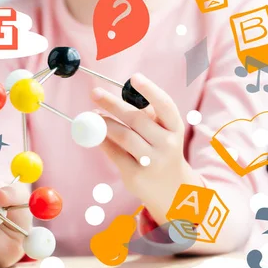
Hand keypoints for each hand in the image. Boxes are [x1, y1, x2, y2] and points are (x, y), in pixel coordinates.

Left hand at [91, 73, 203, 222]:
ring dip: (104, 123)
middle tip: (94, 93)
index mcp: (175, 129)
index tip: (134, 77)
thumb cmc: (162, 150)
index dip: (150, 90)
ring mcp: (153, 161)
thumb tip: (111, 101)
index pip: (165, 106)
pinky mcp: (136, 175)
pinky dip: (102, 140)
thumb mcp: (163, 133)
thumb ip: (146, 116)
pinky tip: (94, 134)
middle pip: (136, 119)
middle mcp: (168, 144)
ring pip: (123, 135)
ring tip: (92, 115)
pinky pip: (114, 152)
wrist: (172, 190)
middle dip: (112, 104)